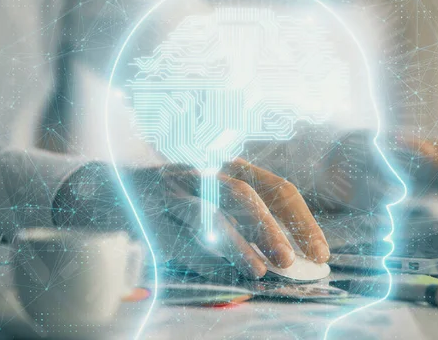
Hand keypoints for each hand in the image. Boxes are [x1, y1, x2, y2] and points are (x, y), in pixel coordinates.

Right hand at [127, 158, 328, 278]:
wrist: (118, 189)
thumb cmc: (183, 202)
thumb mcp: (220, 201)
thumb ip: (252, 224)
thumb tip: (289, 259)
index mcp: (233, 168)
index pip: (276, 188)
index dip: (301, 220)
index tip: (319, 251)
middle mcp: (208, 172)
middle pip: (247, 195)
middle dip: (272, 229)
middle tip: (291, 261)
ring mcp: (179, 189)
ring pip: (213, 213)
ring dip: (239, 244)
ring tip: (259, 269)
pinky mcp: (154, 211)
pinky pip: (182, 234)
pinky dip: (205, 256)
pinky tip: (221, 270)